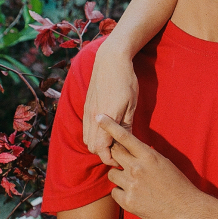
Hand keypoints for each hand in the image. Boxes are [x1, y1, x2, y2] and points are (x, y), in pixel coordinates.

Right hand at [83, 49, 138, 165]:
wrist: (110, 60)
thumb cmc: (125, 81)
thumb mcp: (131, 104)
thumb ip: (126, 126)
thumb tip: (126, 143)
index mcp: (105, 119)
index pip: (101, 150)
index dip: (110, 159)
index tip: (121, 159)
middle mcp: (92, 118)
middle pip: (92, 147)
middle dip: (104, 153)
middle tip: (119, 149)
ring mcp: (87, 112)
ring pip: (87, 138)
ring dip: (98, 143)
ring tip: (114, 139)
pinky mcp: (86, 107)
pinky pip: (86, 128)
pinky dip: (94, 134)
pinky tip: (106, 129)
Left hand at [98, 116, 204, 218]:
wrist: (186, 209)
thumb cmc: (178, 184)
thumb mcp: (164, 163)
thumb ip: (147, 156)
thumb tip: (134, 149)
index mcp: (148, 156)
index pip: (124, 136)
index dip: (109, 125)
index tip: (99, 117)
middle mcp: (137, 168)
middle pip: (113, 154)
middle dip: (115, 154)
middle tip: (122, 160)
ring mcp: (131, 186)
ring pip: (112, 174)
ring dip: (118, 176)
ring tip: (133, 182)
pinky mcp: (128, 202)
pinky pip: (114, 192)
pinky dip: (121, 193)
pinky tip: (134, 195)